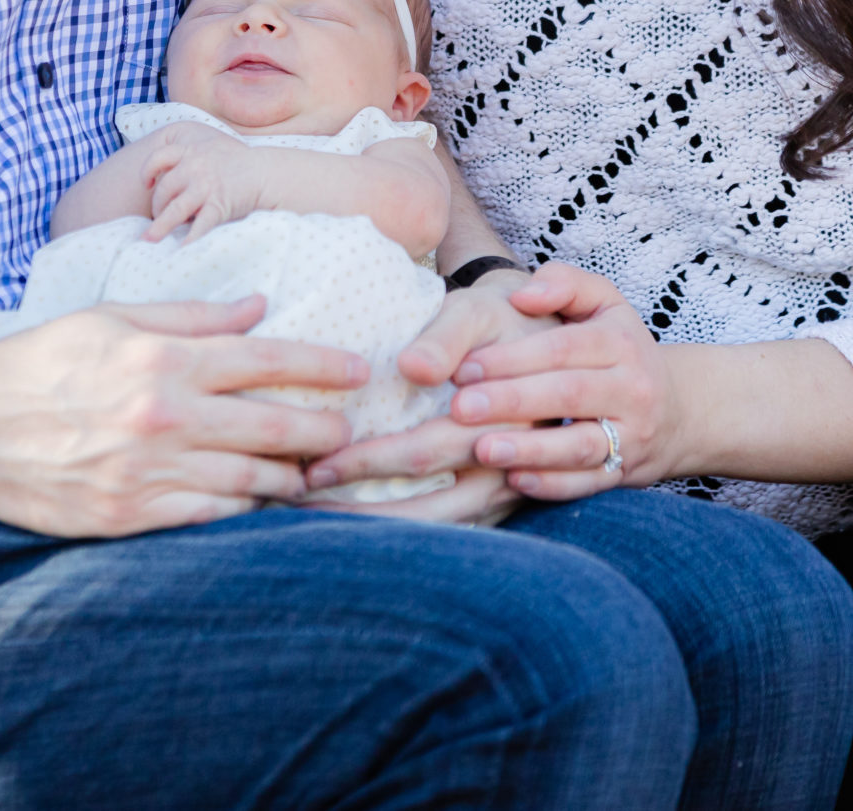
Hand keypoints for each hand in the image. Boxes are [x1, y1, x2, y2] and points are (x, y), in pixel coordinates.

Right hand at [0, 297, 364, 536]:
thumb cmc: (40, 361)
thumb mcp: (111, 319)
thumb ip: (190, 316)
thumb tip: (257, 306)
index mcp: (161, 359)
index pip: (265, 360)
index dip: (322, 366)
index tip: (359, 369)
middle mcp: (163, 416)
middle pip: (273, 427)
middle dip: (323, 429)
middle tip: (349, 430)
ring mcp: (148, 472)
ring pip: (251, 481)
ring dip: (291, 477)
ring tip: (311, 471)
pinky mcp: (130, 516)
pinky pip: (211, 517)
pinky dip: (244, 510)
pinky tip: (260, 502)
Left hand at [143, 128, 260, 240]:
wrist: (267, 171)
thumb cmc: (240, 164)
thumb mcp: (213, 150)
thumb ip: (193, 159)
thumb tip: (174, 179)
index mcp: (192, 151)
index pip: (159, 157)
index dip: (147, 171)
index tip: (146, 185)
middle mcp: (195, 167)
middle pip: (164, 190)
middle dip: (157, 207)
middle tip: (158, 218)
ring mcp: (206, 186)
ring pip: (175, 210)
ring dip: (160, 227)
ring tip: (149, 240)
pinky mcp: (219, 204)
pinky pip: (199, 225)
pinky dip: (189, 239)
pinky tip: (181, 249)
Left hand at [297, 269, 554, 521]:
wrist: (548, 340)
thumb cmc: (497, 322)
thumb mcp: (475, 315)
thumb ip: (446, 340)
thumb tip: (412, 368)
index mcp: (499, 420)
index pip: (421, 453)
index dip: (364, 463)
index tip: (313, 468)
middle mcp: (507, 465)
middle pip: (430, 508)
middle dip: (363, 514)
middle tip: (304, 510)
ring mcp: (508, 490)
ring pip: (442, 528)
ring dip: (385, 534)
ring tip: (325, 530)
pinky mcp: (505, 501)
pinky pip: (458, 529)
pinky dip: (415, 537)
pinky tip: (370, 532)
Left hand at [448, 263, 685, 501]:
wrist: (677, 410)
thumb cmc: (620, 348)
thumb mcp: (604, 303)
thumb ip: (564, 283)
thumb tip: (522, 295)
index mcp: (620, 342)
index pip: (563, 348)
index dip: (513, 357)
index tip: (464, 366)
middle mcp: (632, 388)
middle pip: (569, 394)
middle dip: (512, 401)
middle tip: (460, 408)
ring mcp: (631, 434)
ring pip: (581, 444)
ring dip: (530, 450)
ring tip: (482, 450)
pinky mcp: (625, 472)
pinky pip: (589, 483)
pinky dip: (553, 485)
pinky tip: (514, 481)